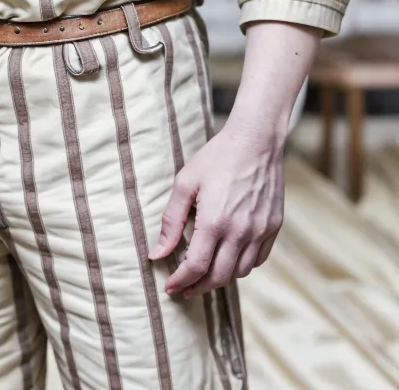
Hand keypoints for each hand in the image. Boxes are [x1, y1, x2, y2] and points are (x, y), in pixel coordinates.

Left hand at [148, 119, 283, 297]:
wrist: (256, 142)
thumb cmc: (216, 158)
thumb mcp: (185, 184)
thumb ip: (171, 220)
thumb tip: (157, 253)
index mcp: (215, 222)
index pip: (196, 266)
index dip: (181, 281)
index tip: (170, 288)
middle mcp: (241, 233)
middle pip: (219, 277)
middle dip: (198, 287)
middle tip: (183, 288)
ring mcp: (260, 232)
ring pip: (239, 272)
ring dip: (220, 277)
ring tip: (203, 272)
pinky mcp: (273, 228)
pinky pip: (257, 260)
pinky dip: (241, 266)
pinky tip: (227, 258)